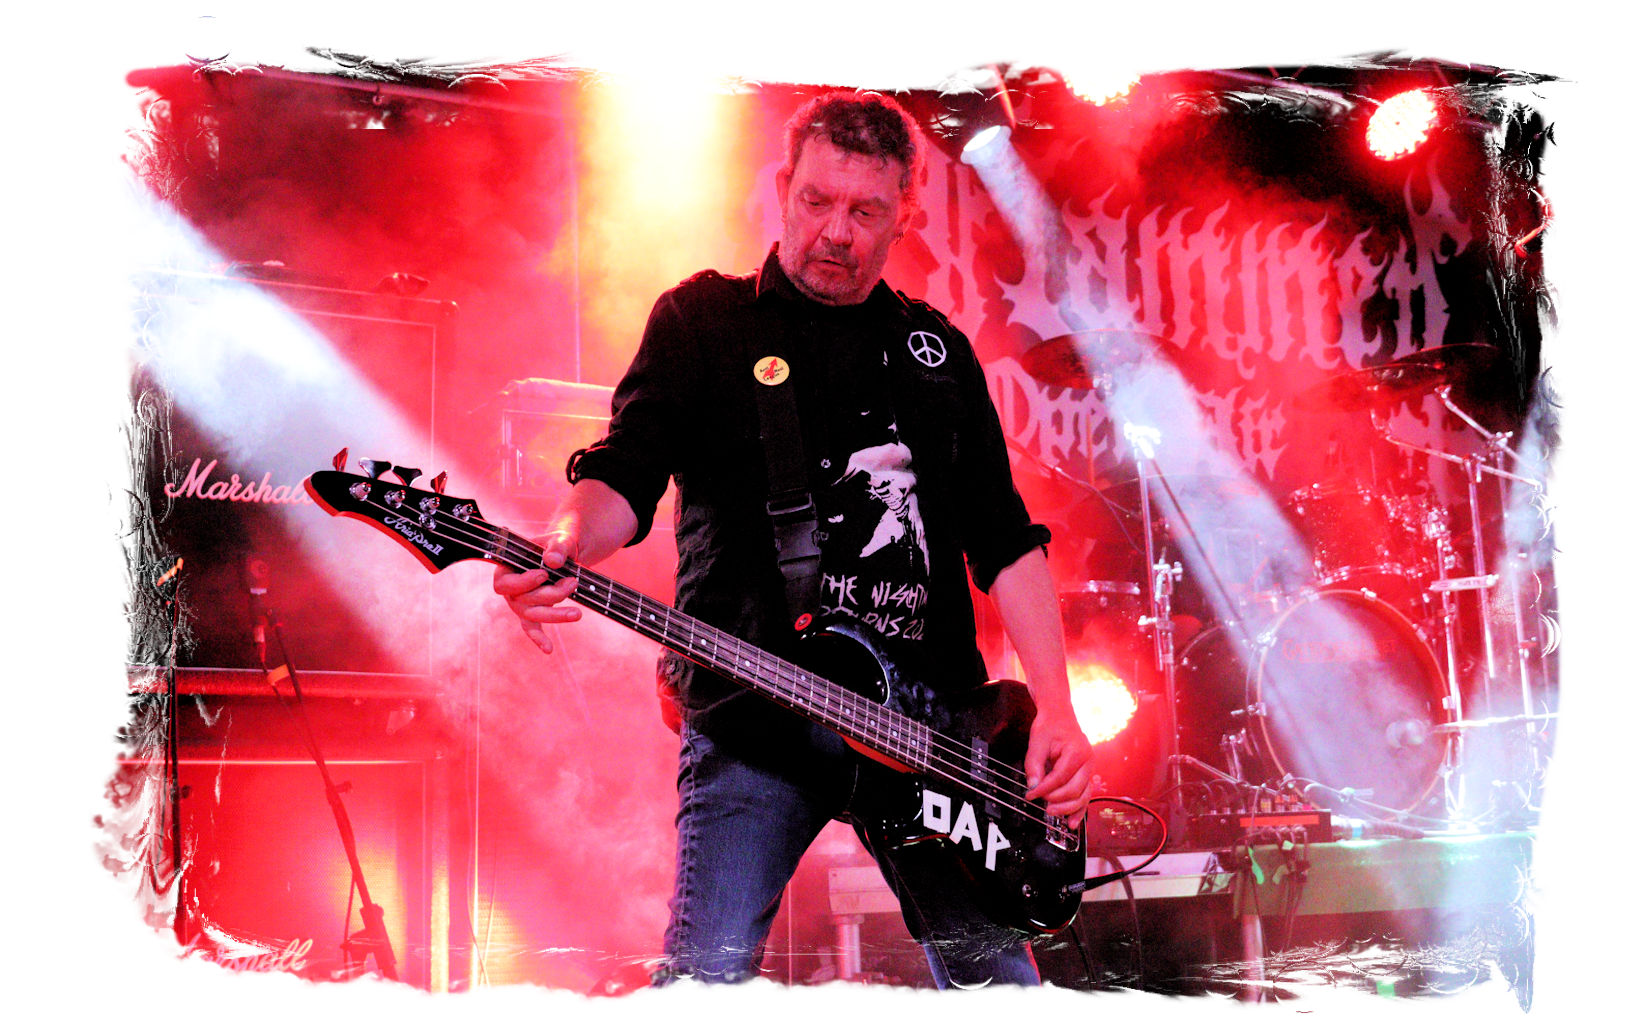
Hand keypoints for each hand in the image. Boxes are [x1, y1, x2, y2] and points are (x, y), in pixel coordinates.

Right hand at [492, 532, 580, 653]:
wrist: (565, 554)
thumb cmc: (557, 545)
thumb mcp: (559, 539)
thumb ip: (556, 547)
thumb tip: (553, 562)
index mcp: (507, 568)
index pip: (504, 583)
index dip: (523, 582)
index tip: (544, 575)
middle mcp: (511, 590)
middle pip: (523, 601)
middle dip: (550, 594)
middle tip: (573, 583)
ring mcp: (521, 603)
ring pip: (533, 615)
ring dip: (555, 615)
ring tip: (577, 613)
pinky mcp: (534, 613)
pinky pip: (532, 628)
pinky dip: (539, 639)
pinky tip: (548, 649)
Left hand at [1023, 700, 1095, 828]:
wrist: (1060, 716)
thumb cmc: (1050, 726)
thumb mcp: (1037, 742)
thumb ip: (1033, 765)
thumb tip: (1033, 786)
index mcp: (1077, 751)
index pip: (1060, 778)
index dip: (1044, 789)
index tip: (1030, 794)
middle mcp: (1088, 762)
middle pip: (1074, 790)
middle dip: (1055, 799)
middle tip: (1039, 802)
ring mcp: (1090, 769)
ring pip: (1082, 796)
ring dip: (1067, 808)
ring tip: (1051, 813)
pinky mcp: (1087, 775)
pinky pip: (1085, 796)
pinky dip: (1079, 810)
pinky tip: (1072, 822)